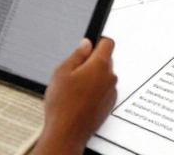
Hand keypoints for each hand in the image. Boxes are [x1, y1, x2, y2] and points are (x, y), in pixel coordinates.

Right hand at [33, 38, 117, 154]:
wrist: (67, 132)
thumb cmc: (63, 104)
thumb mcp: (61, 72)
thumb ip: (77, 55)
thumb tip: (86, 44)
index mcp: (99, 66)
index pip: (108, 43)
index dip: (97, 42)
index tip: (89, 46)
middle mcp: (110, 78)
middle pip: (105, 60)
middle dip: (92, 62)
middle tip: (74, 72)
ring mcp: (111, 92)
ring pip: (103, 77)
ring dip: (93, 78)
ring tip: (74, 89)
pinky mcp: (109, 105)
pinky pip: (104, 91)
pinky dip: (95, 92)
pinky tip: (79, 99)